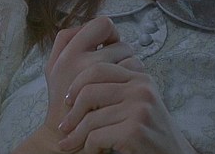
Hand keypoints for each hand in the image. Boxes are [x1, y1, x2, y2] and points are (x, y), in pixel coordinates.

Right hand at [39, 17, 135, 149]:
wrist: (61, 138)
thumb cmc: (62, 103)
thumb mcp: (54, 68)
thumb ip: (67, 43)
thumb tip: (91, 27)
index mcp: (66, 52)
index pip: (101, 24)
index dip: (109, 34)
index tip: (106, 48)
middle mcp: (78, 59)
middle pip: (118, 41)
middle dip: (120, 54)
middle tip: (114, 71)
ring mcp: (93, 75)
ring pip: (129, 55)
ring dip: (128, 66)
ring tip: (118, 83)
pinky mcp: (108, 90)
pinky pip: (134, 71)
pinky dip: (134, 79)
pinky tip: (123, 92)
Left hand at [56, 54, 196, 153]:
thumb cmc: (150, 134)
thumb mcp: (137, 103)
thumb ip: (117, 89)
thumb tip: (75, 86)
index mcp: (140, 78)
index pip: (98, 69)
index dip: (77, 84)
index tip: (68, 100)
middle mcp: (141, 89)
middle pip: (90, 91)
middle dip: (72, 113)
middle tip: (64, 127)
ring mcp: (139, 109)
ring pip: (90, 118)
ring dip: (77, 136)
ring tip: (71, 145)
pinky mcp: (134, 131)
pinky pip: (96, 136)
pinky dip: (89, 148)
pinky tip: (94, 152)